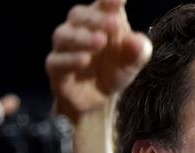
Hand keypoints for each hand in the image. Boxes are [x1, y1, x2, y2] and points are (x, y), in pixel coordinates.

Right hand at [46, 0, 151, 122]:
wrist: (98, 100)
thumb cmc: (114, 70)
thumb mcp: (132, 62)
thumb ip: (138, 50)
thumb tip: (138, 42)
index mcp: (99, 20)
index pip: (102, 4)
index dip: (109, 0)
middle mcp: (77, 29)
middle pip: (79, 15)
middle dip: (96, 18)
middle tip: (115, 24)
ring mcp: (64, 48)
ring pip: (65, 36)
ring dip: (83, 37)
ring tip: (101, 41)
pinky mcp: (56, 68)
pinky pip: (57, 61)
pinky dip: (70, 59)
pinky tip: (84, 60)